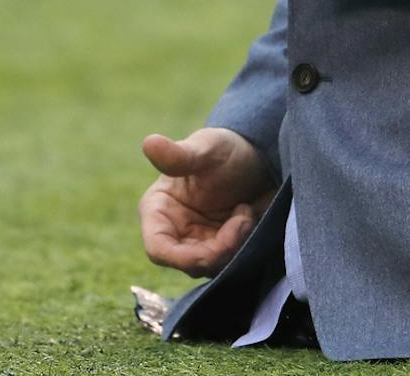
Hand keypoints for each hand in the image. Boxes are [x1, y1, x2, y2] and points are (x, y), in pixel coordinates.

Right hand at [138, 126, 274, 276]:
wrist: (260, 157)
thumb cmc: (226, 148)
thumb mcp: (207, 149)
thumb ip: (179, 155)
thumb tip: (149, 142)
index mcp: (158, 209)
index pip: (158, 249)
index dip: (182, 258)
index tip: (216, 249)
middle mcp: (173, 231)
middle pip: (189, 263)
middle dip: (220, 250)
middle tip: (243, 219)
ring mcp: (197, 242)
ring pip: (211, 267)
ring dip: (234, 246)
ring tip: (246, 212)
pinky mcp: (219, 249)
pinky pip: (228, 263)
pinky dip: (242, 246)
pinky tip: (249, 217)